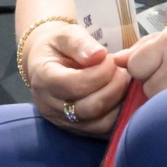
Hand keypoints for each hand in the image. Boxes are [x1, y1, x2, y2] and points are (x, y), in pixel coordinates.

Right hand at [25, 20, 127, 134]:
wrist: (47, 63)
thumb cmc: (59, 47)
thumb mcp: (66, 35)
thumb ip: (80, 43)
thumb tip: (99, 55)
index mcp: (43, 79)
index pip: (75, 84)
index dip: (100, 73)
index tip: (111, 59)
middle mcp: (49, 105)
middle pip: (89, 107)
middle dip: (114, 88)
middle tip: (122, 72)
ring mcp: (62, 122)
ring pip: (99, 123)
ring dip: (119, 103)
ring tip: (122, 84)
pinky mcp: (77, 130)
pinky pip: (104, 131)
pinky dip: (119, 116)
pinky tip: (122, 98)